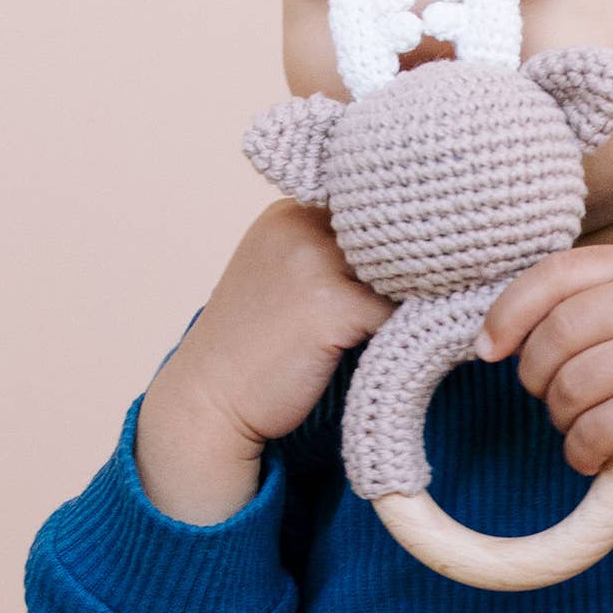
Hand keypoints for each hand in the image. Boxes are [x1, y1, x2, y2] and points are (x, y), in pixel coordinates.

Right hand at [161, 199, 395, 452]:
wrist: (207, 402)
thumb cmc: (251, 347)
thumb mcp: (279, 275)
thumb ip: (326, 251)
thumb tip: (405, 249)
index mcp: (286, 213)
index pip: (363, 210)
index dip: (383, 244)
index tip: (392, 274)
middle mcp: (298, 226)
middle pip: (385, 236)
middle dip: (399, 269)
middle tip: (397, 307)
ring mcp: (314, 262)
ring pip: (398, 270)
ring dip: (404, 299)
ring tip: (390, 331)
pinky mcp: (333, 305)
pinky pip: (397, 311)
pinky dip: (400, 331)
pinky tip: (386, 351)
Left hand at [474, 239, 612, 528]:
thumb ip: (581, 307)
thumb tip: (492, 333)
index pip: (557, 272)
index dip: (509, 312)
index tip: (488, 348)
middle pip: (558, 331)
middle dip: (536, 375)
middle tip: (550, 399)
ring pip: (570, 384)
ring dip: (563, 418)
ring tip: (587, 425)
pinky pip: (593, 430)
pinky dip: (583, 451)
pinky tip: (600, 454)